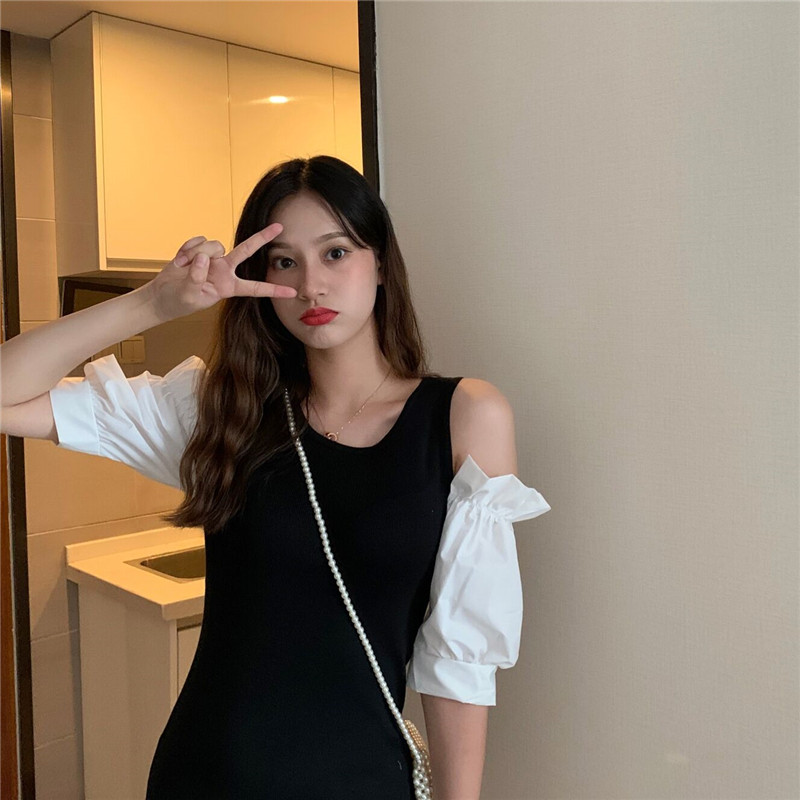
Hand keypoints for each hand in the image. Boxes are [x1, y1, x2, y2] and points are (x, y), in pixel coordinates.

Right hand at [147, 224, 296, 321]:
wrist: (162, 296)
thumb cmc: (178, 302)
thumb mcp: (189, 295)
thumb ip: (197, 278)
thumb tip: (204, 258)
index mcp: (229, 287)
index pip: (255, 288)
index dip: (273, 290)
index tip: (293, 292)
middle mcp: (225, 270)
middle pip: (247, 250)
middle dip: (262, 238)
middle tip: (279, 227)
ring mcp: (213, 258)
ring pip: (213, 245)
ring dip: (196, 254)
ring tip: (184, 268)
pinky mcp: (200, 250)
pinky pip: (198, 241)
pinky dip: (186, 250)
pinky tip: (180, 261)